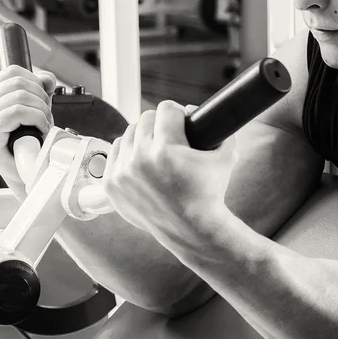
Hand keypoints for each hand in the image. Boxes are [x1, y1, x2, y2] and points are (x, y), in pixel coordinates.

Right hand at [0, 65, 55, 194]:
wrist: (23, 172)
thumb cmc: (27, 142)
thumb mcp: (35, 109)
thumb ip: (40, 90)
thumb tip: (48, 78)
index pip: (14, 72)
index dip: (36, 83)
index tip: (44, 102)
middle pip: (20, 82)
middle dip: (42, 99)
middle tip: (47, 118)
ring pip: (22, 96)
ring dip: (42, 112)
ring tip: (44, 126)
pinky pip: (19, 112)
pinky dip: (38, 120)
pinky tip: (40, 131)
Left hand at [102, 100, 237, 246]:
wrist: (191, 230)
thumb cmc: (210, 194)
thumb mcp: (226, 156)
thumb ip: (217, 127)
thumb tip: (194, 111)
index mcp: (166, 150)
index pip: (166, 109)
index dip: (177, 113)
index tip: (181, 122)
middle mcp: (140, 159)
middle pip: (145, 119)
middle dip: (160, 125)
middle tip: (170, 137)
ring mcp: (122, 173)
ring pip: (128, 133)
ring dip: (142, 137)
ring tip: (156, 149)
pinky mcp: (111, 184)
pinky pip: (116, 152)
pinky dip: (128, 153)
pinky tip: (141, 160)